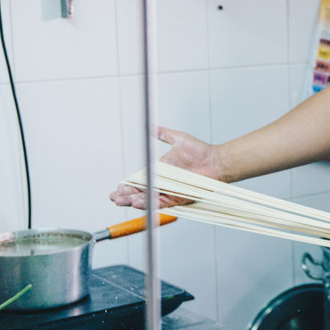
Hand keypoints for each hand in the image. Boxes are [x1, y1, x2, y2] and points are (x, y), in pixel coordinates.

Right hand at [109, 126, 223, 209]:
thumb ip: (163, 133)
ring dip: (133, 201)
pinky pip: (161, 202)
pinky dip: (150, 203)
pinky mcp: (178, 198)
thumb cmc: (200, 151)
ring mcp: (169, 191)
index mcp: (159, 170)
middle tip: (114, 197)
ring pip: (147, 198)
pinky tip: (138, 203)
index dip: (127, 185)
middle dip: (125, 195)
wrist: (215, 161)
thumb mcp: (178, 138)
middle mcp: (163, 182)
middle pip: (139, 191)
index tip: (117, 187)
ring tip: (121, 201)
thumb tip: (150, 125)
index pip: (139, 180)